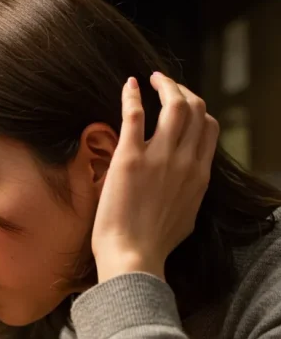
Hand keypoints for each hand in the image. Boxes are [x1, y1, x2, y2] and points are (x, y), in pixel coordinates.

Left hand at [91, 73, 219, 283]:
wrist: (133, 258)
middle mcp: (185, 161)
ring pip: (174, 105)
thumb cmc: (154, 245)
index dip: (197, 109)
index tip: (183, 105)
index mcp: (200, 175)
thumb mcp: (187, 216)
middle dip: (182, 90)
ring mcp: (159, 158)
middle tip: (164, 84)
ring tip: (151, 79)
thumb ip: (190, 192)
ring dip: (164, 86)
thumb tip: (186, 182)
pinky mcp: (130, 158)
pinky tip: (129, 86)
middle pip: (195, 109)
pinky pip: (136, 115)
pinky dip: (132, 96)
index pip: (209, 127)